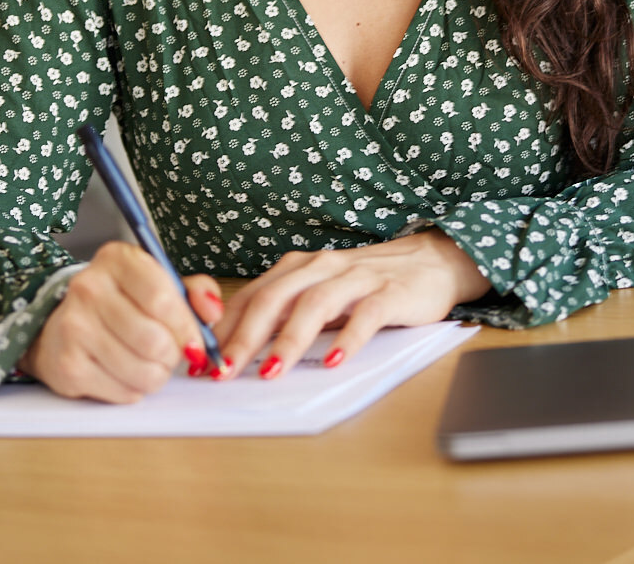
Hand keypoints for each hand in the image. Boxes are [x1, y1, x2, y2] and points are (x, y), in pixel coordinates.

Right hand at [20, 241, 221, 402]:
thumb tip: (212, 311)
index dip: (186, 326)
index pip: (162, 298)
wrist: (62, 325)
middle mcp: (89, 288)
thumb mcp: (160, 285)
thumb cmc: (122, 304)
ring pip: (142, 370)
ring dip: (157, 375)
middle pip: (154, 340)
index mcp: (116, 259)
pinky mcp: (67, 366)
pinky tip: (125, 374)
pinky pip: (123, 392)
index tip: (194, 339)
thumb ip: (195, 292)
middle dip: (173, 355)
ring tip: (150, 364)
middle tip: (170, 354)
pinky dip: (134, 390)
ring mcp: (73, 327)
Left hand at [213, 230, 490, 379]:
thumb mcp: (319, 295)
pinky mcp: (390, 292)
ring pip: (314, 305)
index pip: (251, 297)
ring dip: (289, 340)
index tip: (202, 361)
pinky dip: (347, 337)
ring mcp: (357, 278)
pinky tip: (333, 360)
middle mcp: (322, 267)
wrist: (431, 262)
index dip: (224, 328)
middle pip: (274, 299)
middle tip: (226, 371)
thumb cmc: (367, 285)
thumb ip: (285, 315)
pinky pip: (365, 314)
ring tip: (272, 372)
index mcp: (298, 269)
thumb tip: (238, 351)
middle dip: (245, 337)